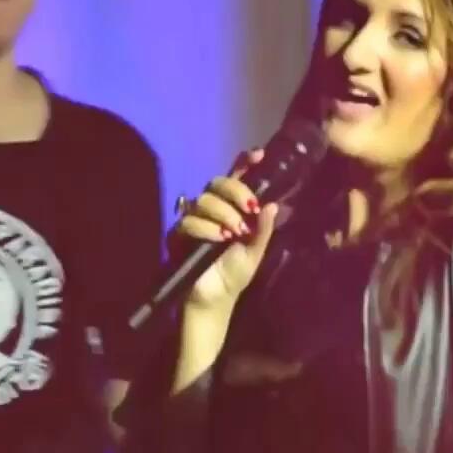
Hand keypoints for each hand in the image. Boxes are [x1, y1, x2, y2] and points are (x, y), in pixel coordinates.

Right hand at [173, 148, 280, 310]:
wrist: (215, 298)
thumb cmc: (235, 273)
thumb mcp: (255, 251)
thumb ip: (263, 229)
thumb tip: (273, 205)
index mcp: (233, 208)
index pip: (237, 178)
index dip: (245, 163)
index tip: (259, 155)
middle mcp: (213, 209)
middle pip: (218, 182)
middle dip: (236, 191)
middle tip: (250, 208)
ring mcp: (195, 219)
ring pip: (204, 200)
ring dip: (223, 214)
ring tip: (234, 233)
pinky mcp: (179, 234)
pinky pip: (189, 221)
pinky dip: (207, 228)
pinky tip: (218, 239)